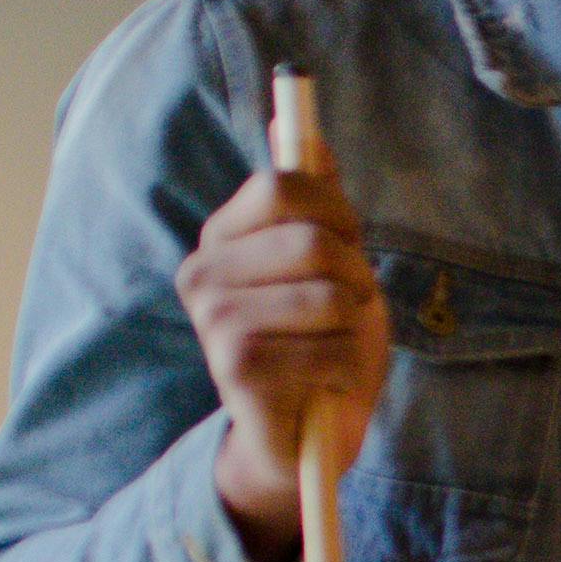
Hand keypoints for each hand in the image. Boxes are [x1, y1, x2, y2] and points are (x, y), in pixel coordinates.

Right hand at [179, 149, 388, 561]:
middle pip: (313, 239)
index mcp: (223, 237)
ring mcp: (214, 318)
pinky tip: (323, 381)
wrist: (303, 435)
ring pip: (329, 295)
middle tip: (350, 309)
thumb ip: (316, 198)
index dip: (338, 211)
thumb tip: (298, 126)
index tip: (350, 244)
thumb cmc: (321, 343)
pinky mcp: (235, 365)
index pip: (284, 184)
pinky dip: (346, 367)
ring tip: (335, 347)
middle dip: (357, 276)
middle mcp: (203, 271)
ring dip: (355, 327)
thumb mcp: (332, 263)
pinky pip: (330, 347)